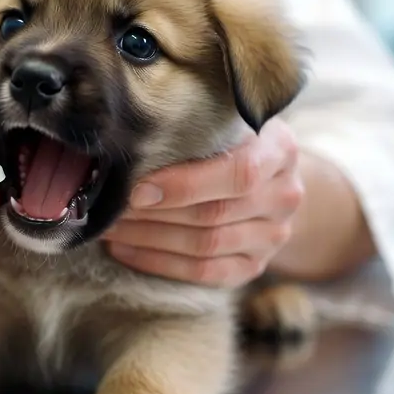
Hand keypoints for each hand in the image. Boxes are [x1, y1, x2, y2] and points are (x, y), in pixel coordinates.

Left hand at [103, 119, 303, 287]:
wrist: (270, 179)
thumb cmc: (234, 140)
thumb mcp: (226, 120)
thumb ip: (196, 126)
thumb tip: (131, 138)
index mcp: (280, 149)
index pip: (238, 173)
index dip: (185, 184)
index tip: (138, 190)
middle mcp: (285, 195)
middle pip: (214, 213)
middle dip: (153, 214)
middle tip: (109, 208)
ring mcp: (274, 236)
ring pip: (206, 246)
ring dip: (148, 239)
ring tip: (109, 227)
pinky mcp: (255, 266)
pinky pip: (205, 273)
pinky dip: (158, 263)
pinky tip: (124, 249)